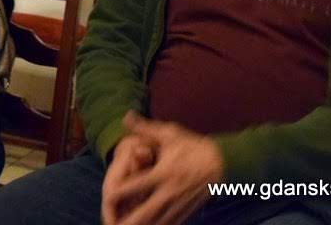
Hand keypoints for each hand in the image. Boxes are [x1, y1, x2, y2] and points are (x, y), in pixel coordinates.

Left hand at [103, 112, 222, 224]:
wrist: (224, 162)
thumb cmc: (194, 146)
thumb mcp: (170, 134)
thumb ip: (145, 128)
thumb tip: (125, 116)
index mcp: (163, 172)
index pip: (137, 185)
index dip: (120, 192)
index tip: (107, 197)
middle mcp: (170, 191)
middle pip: (146, 211)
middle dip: (129, 221)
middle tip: (113, 224)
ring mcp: (179, 203)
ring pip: (158, 222)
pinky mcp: (187, 210)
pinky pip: (170, 224)